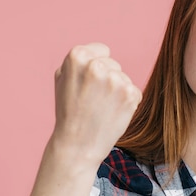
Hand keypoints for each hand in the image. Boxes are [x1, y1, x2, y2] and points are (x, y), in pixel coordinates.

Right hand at [51, 43, 141, 164]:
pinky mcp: (130, 94)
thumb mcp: (62, 79)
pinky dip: (126, 102)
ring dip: (116, 91)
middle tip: (92, 99)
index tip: (87, 83)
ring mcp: (115, 80)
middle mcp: (97, 65)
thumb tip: (99, 51)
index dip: (95, 67)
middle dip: (106, 79)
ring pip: (124, 78)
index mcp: (77, 56)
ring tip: (101, 108)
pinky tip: (112, 113)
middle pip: (114, 64)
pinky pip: (133, 91)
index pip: (102, 50)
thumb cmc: (68, 111)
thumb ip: (79, 61)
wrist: (77, 145)